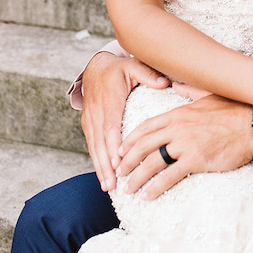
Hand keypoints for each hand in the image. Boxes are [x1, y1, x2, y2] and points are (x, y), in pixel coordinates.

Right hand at [80, 52, 168, 191]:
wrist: (95, 67)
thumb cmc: (118, 69)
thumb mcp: (133, 66)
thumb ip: (148, 74)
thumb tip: (164, 82)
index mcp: (109, 99)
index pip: (110, 125)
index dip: (113, 145)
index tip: (118, 162)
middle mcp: (96, 111)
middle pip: (100, 141)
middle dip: (105, 164)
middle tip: (112, 183)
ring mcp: (90, 119)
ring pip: (94, 146)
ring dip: (100, 167)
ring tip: (107, 186)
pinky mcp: (88, 124)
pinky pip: (91, 145)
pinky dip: (96, 162)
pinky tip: (103, 177)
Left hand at [116, 95, 252, 198]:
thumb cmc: (234, 110)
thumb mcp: (207, 95)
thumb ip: (188, 91)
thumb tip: (175, 84)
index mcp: (177, 113)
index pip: (145, 127)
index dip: (130, 140)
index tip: (120, 150)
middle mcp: (177, 128)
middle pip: (143, 145)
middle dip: (127, 160)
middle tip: (118, 172)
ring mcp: (185, 144)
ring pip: (152, 162)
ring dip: (137, 177)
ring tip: (128, 188)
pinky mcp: (196, 160)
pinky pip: (170, 176)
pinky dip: (156, 187)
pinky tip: (147, 195)